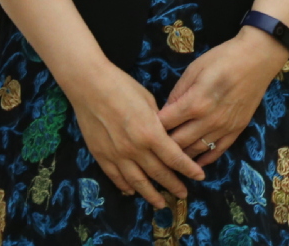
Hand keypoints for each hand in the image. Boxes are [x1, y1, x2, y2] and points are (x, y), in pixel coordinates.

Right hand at [64, 61, 207, 208]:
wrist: (89, 84)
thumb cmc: (121, 85)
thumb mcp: (148, 100)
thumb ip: (158, 121)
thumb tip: (164, 134)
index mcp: (150, 133)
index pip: (175, 158)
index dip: (189, 169)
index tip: (199, 176)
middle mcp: (135, 149)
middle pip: (159, 173)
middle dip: (174, 185)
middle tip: (183, 194)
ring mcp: (117, 155)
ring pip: (137, 182)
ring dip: (151, 195)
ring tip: (161, 204)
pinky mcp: (101, 155)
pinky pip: (116, 177)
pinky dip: (125, 186)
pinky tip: (132, 191)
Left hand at [157, 28, 288, 166]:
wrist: (256, 59)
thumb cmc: (222, 59)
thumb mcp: (194, 69)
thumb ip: (178, 93)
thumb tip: (165, 111)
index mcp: (195, 102)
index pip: (165, 124)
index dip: (151, 128)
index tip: (142, 130)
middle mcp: (208, 120)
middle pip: (178, 142)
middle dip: (162, 147)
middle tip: (150, 149)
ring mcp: (224, 128)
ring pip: (196, 151)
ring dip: (181, 157)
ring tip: (167, 160)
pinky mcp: (236, 131)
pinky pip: (217, 152)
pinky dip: (203, 160)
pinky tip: (193, 164)